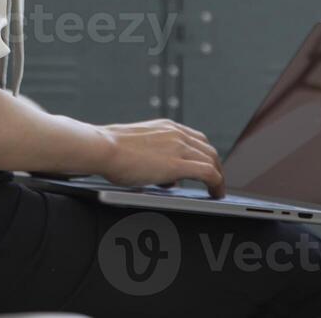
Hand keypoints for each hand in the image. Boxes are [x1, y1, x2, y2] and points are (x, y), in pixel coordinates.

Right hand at [96, 119, 224, 196]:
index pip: (196, 138)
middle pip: (208, 149)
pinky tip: (215, 194)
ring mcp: (178, 147)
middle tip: (216, 181)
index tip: (206, 166)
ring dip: (218, 176)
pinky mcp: (177, 165)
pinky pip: (208, 173)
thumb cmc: (110, 148)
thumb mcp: (138, 147)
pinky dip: (216, 183)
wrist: (102, 147)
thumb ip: (154, 156)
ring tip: (217, 191)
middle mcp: (176, 133)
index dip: (204, 154)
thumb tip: (165, 177)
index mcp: (166, 126)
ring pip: (212, 160)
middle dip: (216, 166)